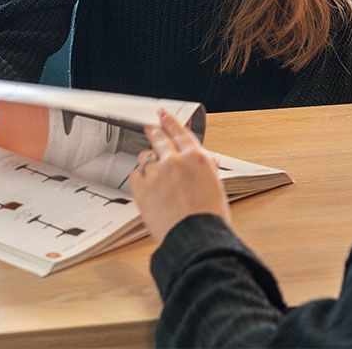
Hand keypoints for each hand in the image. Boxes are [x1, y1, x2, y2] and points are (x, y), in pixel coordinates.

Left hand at [129, 110, 229, 245]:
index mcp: (197, 159)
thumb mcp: (216, 188)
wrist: (195, 236)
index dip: (170, 122)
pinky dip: (138, 177)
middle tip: (150, 128)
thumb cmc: (209, 218)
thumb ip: (208, 171)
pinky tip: (143, 182)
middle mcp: (175, 161)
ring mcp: (156, 174)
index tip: (163, 115)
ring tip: (149, 165)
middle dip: (154, 132)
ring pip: (145, 157)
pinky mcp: (142, 189)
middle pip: (159, 139)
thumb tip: (207, 163)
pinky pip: (135, 175)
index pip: (181, 133)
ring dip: (147, 159)